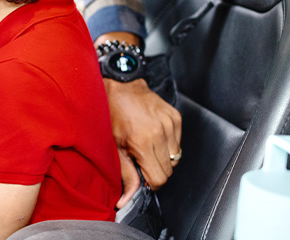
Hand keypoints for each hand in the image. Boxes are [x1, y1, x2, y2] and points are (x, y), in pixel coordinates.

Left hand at [106, 78, 181, 192]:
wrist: (118, 87)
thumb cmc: (112, 116)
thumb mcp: (114, 148)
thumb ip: (126, 175)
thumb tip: (125, 201)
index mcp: (143, 142)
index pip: (160, 179)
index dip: (152, 183)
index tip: (144, 177)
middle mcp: (160, 133)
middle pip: (169, 170)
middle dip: (157, 170)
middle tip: (142, 160)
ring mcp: (169, 123)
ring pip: (175, 157)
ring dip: (163, 157)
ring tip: (147, 146)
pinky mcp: (175, 116)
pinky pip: (178, 142)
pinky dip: (169, 144)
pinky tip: (154, 135)